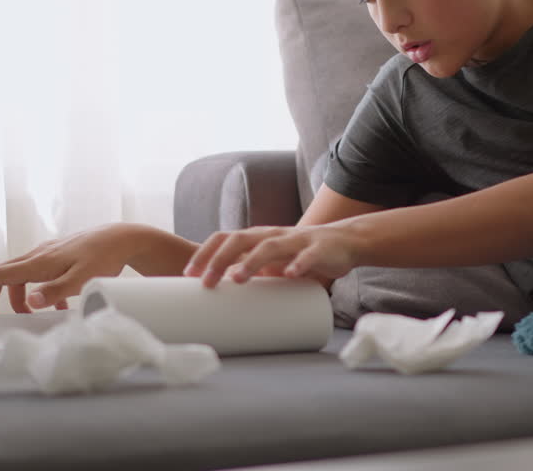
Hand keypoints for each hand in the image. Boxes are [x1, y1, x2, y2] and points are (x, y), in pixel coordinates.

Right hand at [0, 223, 150, 313]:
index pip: (0, 276)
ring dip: (20, 296)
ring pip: (21, 274)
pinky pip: (38, 272)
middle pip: (5, 274)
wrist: (123, 237)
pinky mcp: (61, 253)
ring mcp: (50, 252)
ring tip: (34, 314)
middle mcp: (40, 255)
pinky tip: (56, 303)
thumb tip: (32, 302)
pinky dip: (37, 288)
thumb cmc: (105, 257)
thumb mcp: (83, 278)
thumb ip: (57, 291)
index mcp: (40, 262)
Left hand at [183, 225, 358, 288]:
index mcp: (258, 237)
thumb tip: (220, 297)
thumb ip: (250, 272)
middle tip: (206, 283)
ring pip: (270, 246)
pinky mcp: (320, 249)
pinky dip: (298, 264)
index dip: (206, 254)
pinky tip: (290, 274)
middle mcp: (273, 235)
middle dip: (220, 259)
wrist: (343, 242)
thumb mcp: (271, 262)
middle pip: (240, 240)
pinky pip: (308, 256)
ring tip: (238, 279)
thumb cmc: (299, 254)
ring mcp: (296, 240)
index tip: (188, 275)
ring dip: (252, 261)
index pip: (225, 238)